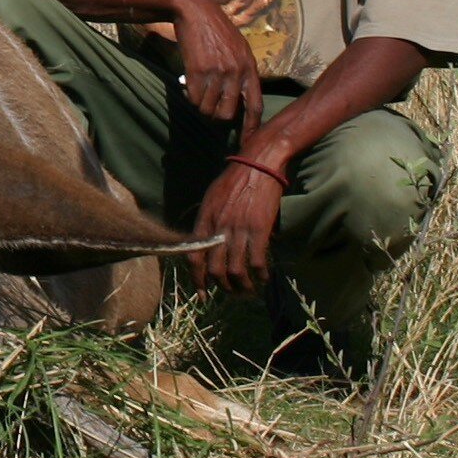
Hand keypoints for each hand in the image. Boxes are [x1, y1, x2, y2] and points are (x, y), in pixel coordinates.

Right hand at [172, 0, 263, 126]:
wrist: (195, 10)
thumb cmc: (217, 30)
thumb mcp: (238, 48)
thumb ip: (242, 72)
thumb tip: (240, 99)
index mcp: (250, 67)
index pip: (255, 105)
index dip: (251, 127)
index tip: (247, 141)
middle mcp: (236, 72)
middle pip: (228, 113)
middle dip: (218, 117)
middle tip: (211, 111)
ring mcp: (216, 72)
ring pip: (208, 108)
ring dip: (201, 106)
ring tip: (199, 93)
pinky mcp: (197, 70)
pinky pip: (193, 98)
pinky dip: (190, 96)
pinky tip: (189, 84)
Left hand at [189, 156, 282, 297]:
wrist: (258, 163)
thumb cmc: (235, 179)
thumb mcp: (212, 198)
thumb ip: (208, 222)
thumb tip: (208, 244)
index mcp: (204, 220)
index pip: (194, 257)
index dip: (197, 280)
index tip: (202, 294)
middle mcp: (218, 228)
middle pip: (214, 269)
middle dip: (222, 287)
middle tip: (231, 293)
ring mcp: (238, 229)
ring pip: (236, 271)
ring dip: (242, 287)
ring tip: (248, 291)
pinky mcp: (259, 229)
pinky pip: (257, 260)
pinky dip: (260, 274)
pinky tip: (264, 277)